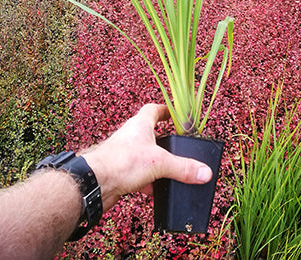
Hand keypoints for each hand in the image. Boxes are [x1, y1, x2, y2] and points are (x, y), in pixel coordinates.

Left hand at [81, 103, 212, 210]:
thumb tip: (205, 172)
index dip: (166, 110)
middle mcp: (131, 137)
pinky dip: (148, 182)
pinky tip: (156, 191)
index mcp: (140, 125)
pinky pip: (138, 175)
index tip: (177, 114)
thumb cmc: (122, 161)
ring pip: (145, 156)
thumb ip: (183, 168)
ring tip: (172, 172)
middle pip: (151, 134)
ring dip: (157, 164)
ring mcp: (124, 154)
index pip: (154, 110)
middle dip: (165, 141)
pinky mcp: (120, 172)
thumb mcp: (159, 163)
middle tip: (180, 147)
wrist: (95, 183)